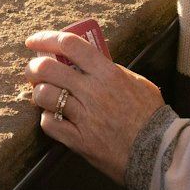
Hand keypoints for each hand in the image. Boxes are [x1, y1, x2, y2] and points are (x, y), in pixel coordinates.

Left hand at [24, 29, 166, 184]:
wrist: (157, 151)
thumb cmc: (150, 114)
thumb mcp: (136, 81)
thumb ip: (112, 71)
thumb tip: (90, 63)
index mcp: (108, 72)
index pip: (70, 45)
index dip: (47, 38)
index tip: (35, 41)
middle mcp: (93, 91)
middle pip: (49, 69)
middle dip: (33, 67)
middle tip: (32, 69)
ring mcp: (84, 117)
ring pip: (44, 96)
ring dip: (38, 93)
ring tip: (41, 93)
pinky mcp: (79, 141)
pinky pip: (50, 125)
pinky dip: (46, 118)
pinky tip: (52, 117)